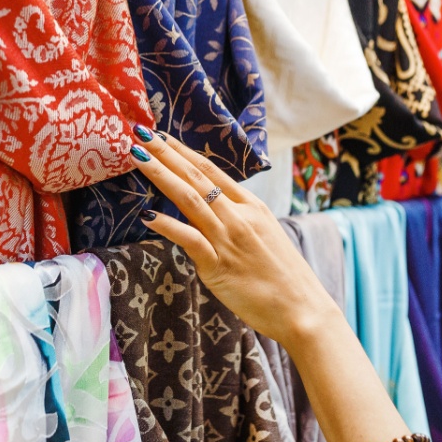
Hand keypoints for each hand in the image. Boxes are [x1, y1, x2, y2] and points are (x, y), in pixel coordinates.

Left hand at [128, 126, 341, 348]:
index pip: (211, 171)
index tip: (161, 136)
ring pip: (190, 199)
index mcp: (251, 206)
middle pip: (197, 177)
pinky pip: (190, 239)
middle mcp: (239, 216)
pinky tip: (148, 215)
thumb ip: (238, 220)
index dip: (183, 152)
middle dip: (166, 153)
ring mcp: (229, 239)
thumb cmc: (282, 277)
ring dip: (161, 175)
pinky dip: (168, 226)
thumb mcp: (263, 236)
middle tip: (142, 133)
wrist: (302, 309)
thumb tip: (213, 212)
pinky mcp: (219, 266)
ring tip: (138, 157)